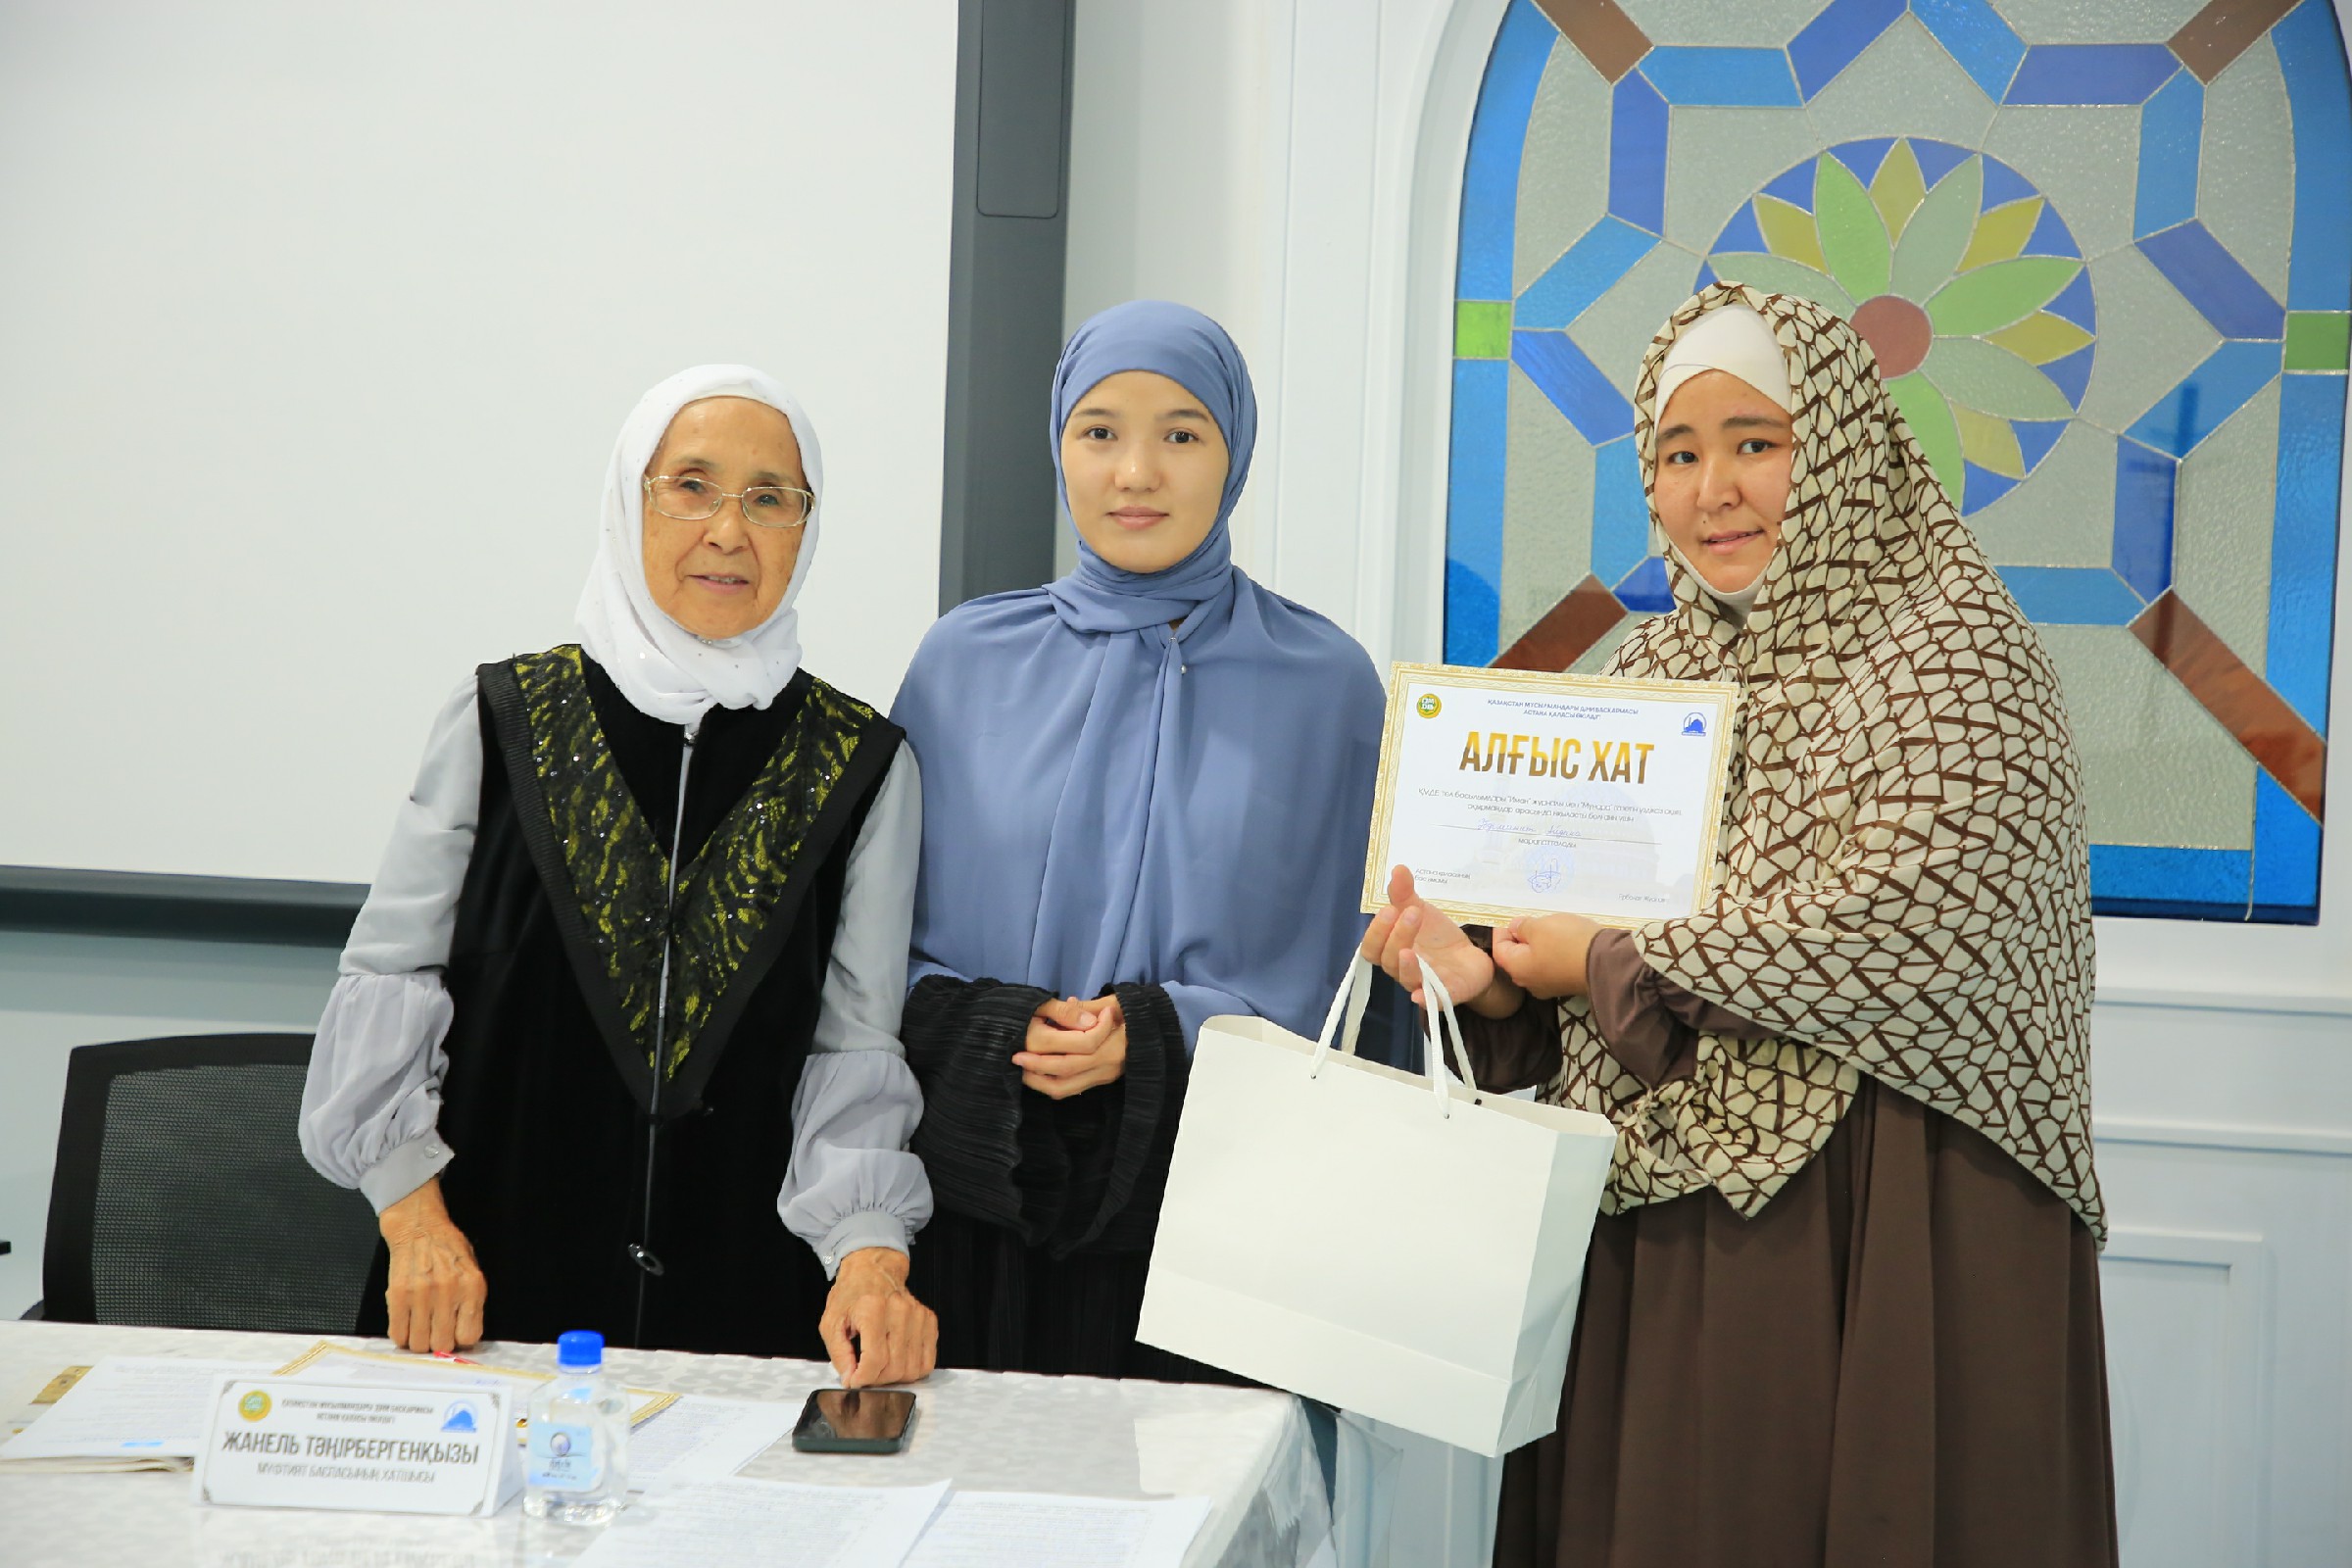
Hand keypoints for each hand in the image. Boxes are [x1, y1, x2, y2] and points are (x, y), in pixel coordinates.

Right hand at [379, 1177, 486, 1354]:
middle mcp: (448, 1291)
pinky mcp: (397, 1295)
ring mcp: (421, 1294)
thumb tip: (466, 1338)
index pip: (469, 1335)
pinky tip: (407, 1325)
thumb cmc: (448, 1250)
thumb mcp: (472, 1271)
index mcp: (472, 1286)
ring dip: (420, 1341)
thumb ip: (472, 1303)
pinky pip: (398, 1333)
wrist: (419, 1227)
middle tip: (437, 1333)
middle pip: (442, 1344)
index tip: (457, 1336)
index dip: (462, 1339)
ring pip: (419, 1344)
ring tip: (422, 1328)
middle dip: (440, 1344)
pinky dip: (402, 1336)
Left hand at [820, 1248, 936, 1388]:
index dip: (862, 1378)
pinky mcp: (929, 1321)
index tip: (854, 1380)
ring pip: (912, 1369)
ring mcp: (918, 1316)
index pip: (875, 1359)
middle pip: (895, 1368)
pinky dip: (912, 1370)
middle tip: (865, 1373)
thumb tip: (850, 1379)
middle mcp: (899, 1311)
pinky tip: (897, 1361)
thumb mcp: (831, 1323)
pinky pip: (927, 1361)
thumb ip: (839, 1355)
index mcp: (872, 1309)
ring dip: (893, 1377)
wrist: (873, 1270)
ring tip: (880, 1367)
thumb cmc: (851, 1295)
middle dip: (876, 1380)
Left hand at [1012, 994, 1126, 1098]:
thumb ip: (1088, 1007)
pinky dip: (1053, 1084)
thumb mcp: (1115, 1003)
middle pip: (1066, 1075)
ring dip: (1041, 1083)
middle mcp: (1108, 1067)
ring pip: (1067, 1089)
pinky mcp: (1103, 1081)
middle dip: (1037, 1069)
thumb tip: (1064, 1004)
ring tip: (1022, 1071)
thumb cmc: (1136, 1012)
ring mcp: (1105, 1076)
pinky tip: (1039, 1075)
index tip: (1025, 1045)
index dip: (1047, 1054)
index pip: (1074, 1055)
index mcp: (1112, 1046)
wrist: (1160, 1032)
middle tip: (1015, 1059)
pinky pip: (1073, 1089)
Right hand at [1360, 866, 1522, 1018]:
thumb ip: (1405, 894)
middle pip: (1388, 960)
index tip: (1390, 909)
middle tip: (1412, 913)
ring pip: (1407, 980)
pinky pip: (1433, 1002)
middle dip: (1397, 936)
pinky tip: (1419, 995)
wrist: (1472, 959)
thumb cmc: (1438, 938)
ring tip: (1410, 950)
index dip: (1376, 931)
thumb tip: (1398, 868)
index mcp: (1392, 950)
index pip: (1372, 947)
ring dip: (1406, 965)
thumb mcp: (1421, 911)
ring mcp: (1424, 984)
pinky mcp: (1448, 995)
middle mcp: (1403, 969)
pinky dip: (1425, 999)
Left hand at [1492, 912, 1603, 998]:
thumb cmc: (1567, 942)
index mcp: (1517, 969)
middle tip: (1529, 921)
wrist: (1607, 963)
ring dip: (1537, 946)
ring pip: (1535, 962)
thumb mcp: (1540, 926)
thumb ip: (1523, 926)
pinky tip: (1562, 942)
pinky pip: (1551, 966)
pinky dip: (1552, 954)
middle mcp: (1529, 983)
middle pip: (1516, 958)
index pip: (1498, 950)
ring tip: (1547, 929)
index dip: (1501, 931)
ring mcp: (1548, 987)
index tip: (1511, 918)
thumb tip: (1515, 928)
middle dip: (1520, 939)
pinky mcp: (1566, 985)